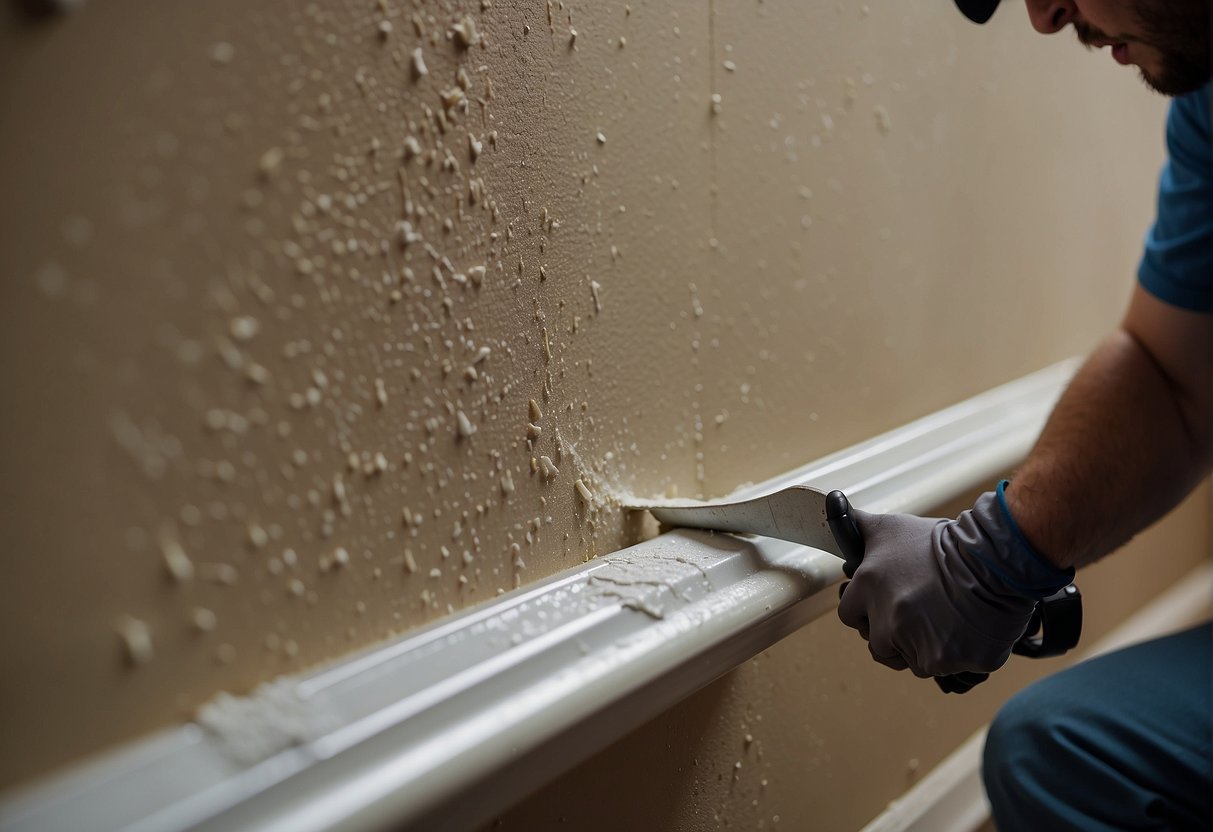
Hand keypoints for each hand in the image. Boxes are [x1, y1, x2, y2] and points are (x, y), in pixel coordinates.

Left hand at [837, 483, 1072, 678]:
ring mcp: (917, 643)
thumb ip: (856, 525)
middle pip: (878, 645)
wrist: (995, 559)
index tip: (884, 606)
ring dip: (923, 647)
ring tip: (945, 619)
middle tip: (920, 615)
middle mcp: (887, 619)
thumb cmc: (943, 543)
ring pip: (910, 661)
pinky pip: (943, 669)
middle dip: (893, 636)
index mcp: (868, 586)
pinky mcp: (948, 660)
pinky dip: (953, 656)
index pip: (849, 615)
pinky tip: (964, 629)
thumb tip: (833, 503)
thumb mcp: (891, 527)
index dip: (867, 612)